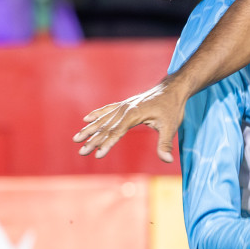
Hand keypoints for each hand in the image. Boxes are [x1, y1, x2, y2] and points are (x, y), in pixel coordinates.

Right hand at [74, 76, 189, 160]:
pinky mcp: (126, 104)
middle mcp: (125, 109)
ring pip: (103, 119)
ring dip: (90, 129)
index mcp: (134, 114)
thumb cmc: (172, 108)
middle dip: (93, 140)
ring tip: (76, 139)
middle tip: (81, 152)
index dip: (107, 144)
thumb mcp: (171, 127)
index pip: (116, 132)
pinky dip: (97, 114)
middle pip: (106, 127)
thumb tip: (167, 160)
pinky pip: (108, 110)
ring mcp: (124, 105)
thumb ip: (165, 144)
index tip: (97, 154)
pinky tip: (86, 119)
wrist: (173, 88)